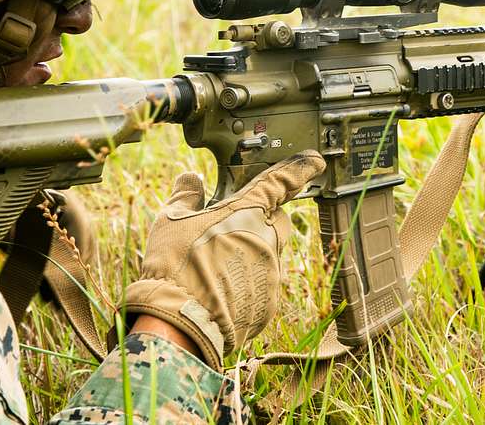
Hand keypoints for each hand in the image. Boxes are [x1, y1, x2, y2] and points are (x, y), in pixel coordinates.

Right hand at [123, 151, 325, 367]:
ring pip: (269, 255)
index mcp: (248, 211)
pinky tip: (220, 292)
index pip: (282, 181)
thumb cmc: (175, 267)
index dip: (300, 169)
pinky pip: (262, 286)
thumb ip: (185, 196)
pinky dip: (247, 285)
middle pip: (276, 221)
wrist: (180, 322)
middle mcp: (267, 238)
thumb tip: (190, 179)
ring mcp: (271, 272)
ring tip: (215, 269)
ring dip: (250, 256)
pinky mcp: (269, 302)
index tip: (314, 162)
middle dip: (260, 221)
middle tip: (229, 231)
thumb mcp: (171, 221)